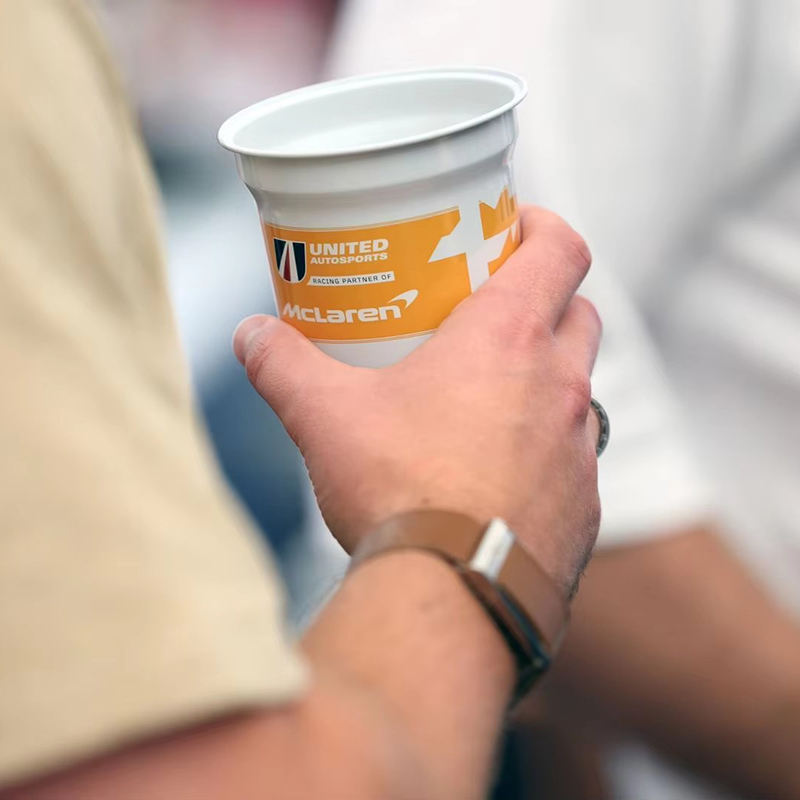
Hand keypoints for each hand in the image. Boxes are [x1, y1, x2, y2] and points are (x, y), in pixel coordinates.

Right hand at [234, 207, 601, 594]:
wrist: (454, 593)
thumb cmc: (400, 490)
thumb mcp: (326, 417)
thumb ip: (283, 365)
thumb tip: (250, 336)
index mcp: (509, 339)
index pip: (560, 249)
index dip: (543, 226)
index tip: (516, 226)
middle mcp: (561, 385)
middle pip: (579, 312)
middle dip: (548, 298)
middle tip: (495, 310)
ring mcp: (580, 447)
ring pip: (582, 385)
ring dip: (549, 375)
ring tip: (494, 391)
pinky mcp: (585, 503)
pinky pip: (576, 454)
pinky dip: (548, 444)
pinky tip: (500, 468)